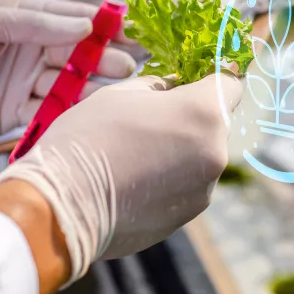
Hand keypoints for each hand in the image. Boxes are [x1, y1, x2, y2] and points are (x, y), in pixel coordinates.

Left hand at [0, 0, 137, 141]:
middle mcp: (32, 51)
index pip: (74, 20)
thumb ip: (35, 23)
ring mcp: (27, 83)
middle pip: (78, 55)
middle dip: (103, 59)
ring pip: (68, 85)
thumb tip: (84, 25)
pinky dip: (67, 115)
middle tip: (127, 65)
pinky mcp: (18, 113)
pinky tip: (86, 117)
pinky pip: (50, 113)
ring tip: (112, 93)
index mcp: (27, 20)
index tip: (129, 30)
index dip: (103, 25)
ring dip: (90, 89)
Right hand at [0, 74, 241, 283]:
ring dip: (183, 150)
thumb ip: (163, 86)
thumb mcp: (123, 92)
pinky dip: (171, 179)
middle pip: (217, 123)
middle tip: (153, 118)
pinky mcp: (188, 215)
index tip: (200, 78)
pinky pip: (188, 185)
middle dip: (193, 116)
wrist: (62, 205)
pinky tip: (135, 179)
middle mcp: (216, 152)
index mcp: (204, 113)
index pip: (232, 84)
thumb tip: (177, 89)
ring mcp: (205, 188)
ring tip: (138, 154)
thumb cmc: (88, 137)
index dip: (217, 77)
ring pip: (203, 156)